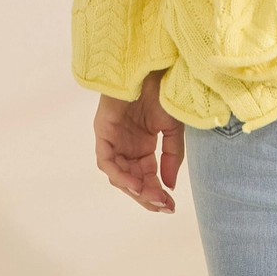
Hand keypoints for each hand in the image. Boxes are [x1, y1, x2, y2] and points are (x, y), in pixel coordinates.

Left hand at [93, 69, 184, 213]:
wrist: (151, 68)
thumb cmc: (162, 91)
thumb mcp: (173, 128)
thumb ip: (171, 156)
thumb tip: (170, 186)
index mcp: (143, 146)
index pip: (148, 177)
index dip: (157, 193)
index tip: (171, 207)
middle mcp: (126, 147)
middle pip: (133, 180)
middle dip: (147, 196)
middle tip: (162, 206)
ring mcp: (113, 141)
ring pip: (119, 176)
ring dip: (135, 190)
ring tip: (152, 197)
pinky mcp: (103, 133)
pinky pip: (107, 162)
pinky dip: (120, 175)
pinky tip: (135, 184)